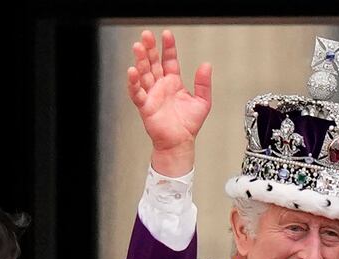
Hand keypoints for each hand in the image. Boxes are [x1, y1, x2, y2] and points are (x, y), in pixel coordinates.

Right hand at [127, 29, 211, 176]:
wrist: (181, 143)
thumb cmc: (189, 125)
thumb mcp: (203, 101)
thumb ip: (204, 83)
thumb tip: (206, 65)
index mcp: (173, 82)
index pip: (169, 60)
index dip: (168, 47)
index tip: (167, 35)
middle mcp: (161, 86)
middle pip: (153, 63)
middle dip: (150, 48)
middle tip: (146, 35)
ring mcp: (152, 95)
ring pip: (144, 74)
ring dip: (140, 60)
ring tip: (138, 47)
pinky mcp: (145, 106)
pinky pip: (137, 93)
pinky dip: (134, 83)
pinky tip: (132, 71)